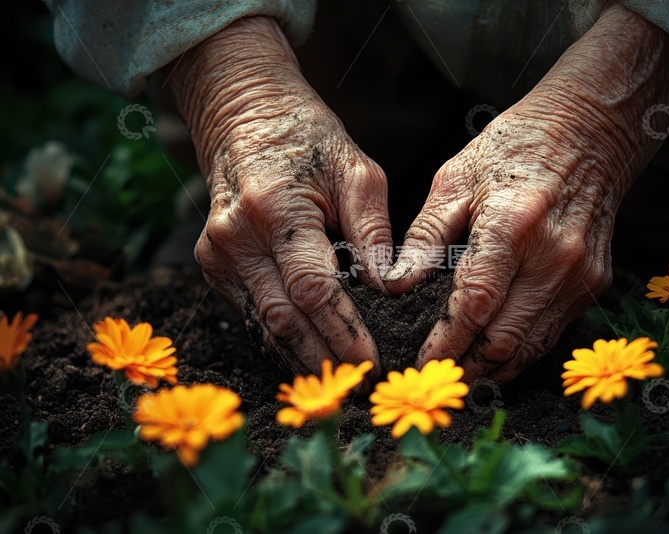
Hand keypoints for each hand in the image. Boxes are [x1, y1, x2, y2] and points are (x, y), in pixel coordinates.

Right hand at [169, 17, 391, 379]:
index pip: (312, 289)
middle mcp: (237, 238)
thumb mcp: (356, 171)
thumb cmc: (308, 139)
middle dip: (323, 359)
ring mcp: (217, 254)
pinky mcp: (212, 264)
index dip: (342, 332)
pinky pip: (251, 312)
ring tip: (337, 385)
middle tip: (358, 387)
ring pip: (263, 324)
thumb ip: (373, 231)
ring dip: (301, 358)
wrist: (244, 117)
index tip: (370, 363)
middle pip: (283, 318)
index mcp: (276, 209)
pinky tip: (309, 356)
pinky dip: (281, 337)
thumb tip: (390, 288)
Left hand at [384, 4, 668, 383]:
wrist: (591, 133)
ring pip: (532, 346)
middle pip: (505, 338)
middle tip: (437, 378)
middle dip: (466, 366)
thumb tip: (395, 284)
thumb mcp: (456, 178)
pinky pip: (553, 333)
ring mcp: (580, 274)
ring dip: (495, 369)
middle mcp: (554, 257)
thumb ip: (426, 235)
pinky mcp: (594, 283)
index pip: (475, 304)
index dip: (446, 342)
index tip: (422, 364)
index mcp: (512, 224)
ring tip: (462, 377)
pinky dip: (522, 351)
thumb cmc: (515, 149)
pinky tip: (496, 356)